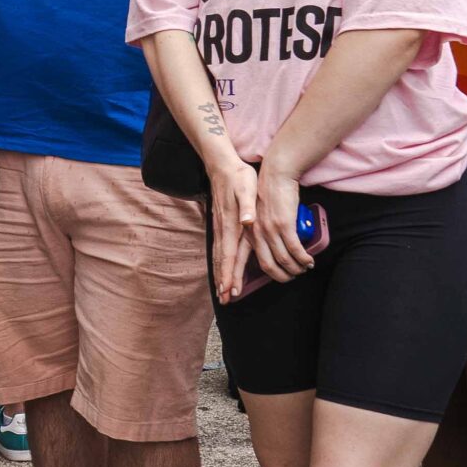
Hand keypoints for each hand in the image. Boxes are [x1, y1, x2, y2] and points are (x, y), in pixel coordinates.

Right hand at [205, 157, 259, 305]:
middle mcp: (223, 230)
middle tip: (224, 300)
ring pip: (219, 256)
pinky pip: (219, 249)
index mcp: (231, 225)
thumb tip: (247, 221)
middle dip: (223, 281)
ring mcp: (220, 228)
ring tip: (222, 291)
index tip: (230, 291)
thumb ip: (247, 206)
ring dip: (221, 274)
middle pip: (222, 261)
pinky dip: (220, 263)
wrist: (222, 165)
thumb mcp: (246, 188)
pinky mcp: (221, 225)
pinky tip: (222, 268)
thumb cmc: (238, 177)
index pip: (229, 255)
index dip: (230, 274)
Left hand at [248, 159, 314, 283]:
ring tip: (305, 267)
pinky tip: (309, 260)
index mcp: (250, 232)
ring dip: (297, 267)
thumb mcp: (259, 214)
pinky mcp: (284, 224)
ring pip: (285, 259)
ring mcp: (271, 230)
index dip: (271, 273)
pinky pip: (295, 249)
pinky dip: (303, 258)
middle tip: (295, 275)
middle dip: (284, 276)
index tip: (282, 276)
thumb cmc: (270, 192)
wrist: (276, 174)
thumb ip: (262, 230)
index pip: (258, 261)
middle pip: (270, 266)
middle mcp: (258, 234)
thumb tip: (274, 245)